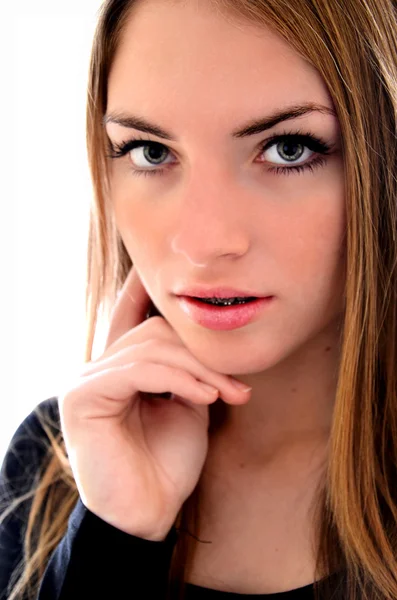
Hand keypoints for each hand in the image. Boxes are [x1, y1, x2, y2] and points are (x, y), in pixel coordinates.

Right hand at [58, 267, 250, 539]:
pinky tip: (203, 398)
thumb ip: (187, 368)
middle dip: (201, 353)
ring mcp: (85, 380)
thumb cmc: (169, 461)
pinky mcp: (82, 397)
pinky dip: (177, 380)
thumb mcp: (187, 404)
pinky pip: (138, 369)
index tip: (162, 267)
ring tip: (226, 393)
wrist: (151, 513)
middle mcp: (96, 368)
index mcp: (119, 368)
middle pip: (153, 332)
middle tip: (237, 383)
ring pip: (150, 348)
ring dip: (197, 369)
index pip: (128, 316)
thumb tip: (205, 335)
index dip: (141, 287)